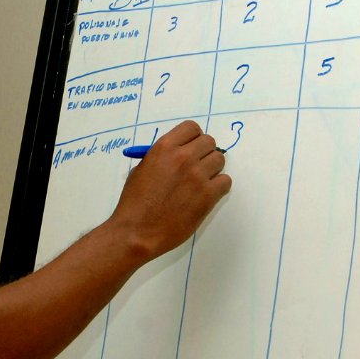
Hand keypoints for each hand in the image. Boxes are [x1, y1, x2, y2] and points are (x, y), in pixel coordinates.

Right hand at [112, 120, 230, 257]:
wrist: (137, 231)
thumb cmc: (134, 202)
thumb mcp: (141, 170)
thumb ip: (162, 158)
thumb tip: (180, 154)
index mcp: (164, 148)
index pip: (191, 128)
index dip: (193, 138)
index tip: (191, 148)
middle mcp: (183, 157)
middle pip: (209, 142)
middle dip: (204, 152)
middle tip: (196, 166)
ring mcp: (197, 176)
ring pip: (219, 159)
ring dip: (212, 169)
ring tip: (200, 182)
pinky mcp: (208, 195)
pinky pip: (225, 181)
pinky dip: (218, 186)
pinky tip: (206, 194)